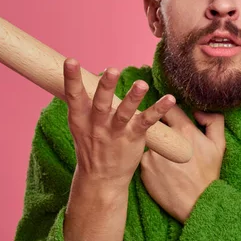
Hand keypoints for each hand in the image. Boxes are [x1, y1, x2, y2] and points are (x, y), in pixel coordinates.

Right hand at [63, 58, 175, 189]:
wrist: (101, 179)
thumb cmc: (92, 145)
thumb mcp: (80, 125)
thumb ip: (84, 102)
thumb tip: (85, 74)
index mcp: (80, 119)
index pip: (74, 96)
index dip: (71, 79)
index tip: (71, 61)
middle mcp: (97, 125)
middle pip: (101, 104)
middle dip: (106, 87)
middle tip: (111, 70)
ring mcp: (116, 132)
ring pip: (124, 113)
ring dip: (133, 98)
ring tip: (141, 84)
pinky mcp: (134, 138)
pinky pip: (147, 121)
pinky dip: (159, 110)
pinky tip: (170, 99)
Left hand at [140, 107, 225, 222]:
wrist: (196, 203)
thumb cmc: (208, 173)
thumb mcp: (219, 145)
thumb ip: (214, 120)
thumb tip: (198, 111)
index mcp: (184, 130)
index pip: (169, 109)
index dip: (168, 110)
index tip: (170, 116)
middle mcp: (166, 139)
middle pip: (155, 123)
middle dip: (160, 127)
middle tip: (167, 137)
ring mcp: (152, 153)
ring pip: (150, 140)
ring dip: (156, 145)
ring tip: (167, 158)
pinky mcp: (144, 167)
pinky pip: (145, 157)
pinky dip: (152, 160)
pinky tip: (162, 170)